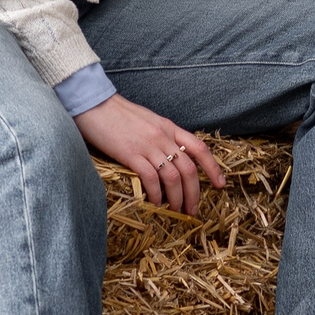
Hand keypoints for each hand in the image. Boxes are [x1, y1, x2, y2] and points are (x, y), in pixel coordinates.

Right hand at [73, 94, 228, 214]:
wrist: (94, 103)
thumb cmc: (117, 114)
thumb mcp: (147, 120)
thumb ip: (161, 136)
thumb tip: (170, 156)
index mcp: (169, 127)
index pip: (199, 148)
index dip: (213, 168)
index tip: (220, 184)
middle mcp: (163, 136)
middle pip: (188, 169)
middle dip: (194, 192)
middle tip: (193, 209)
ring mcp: (148, 145)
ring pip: (173, 177)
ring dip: (177, 198)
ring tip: (176, 211)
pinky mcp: (131, 154)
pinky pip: (151, 178)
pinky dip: (156, 194)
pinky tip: (155, 203)